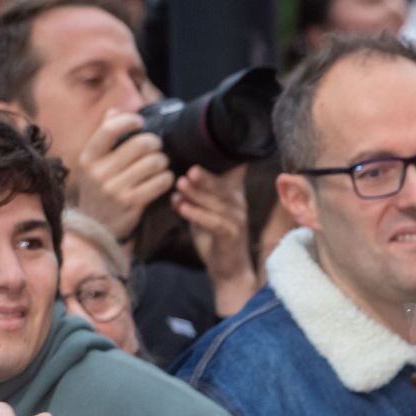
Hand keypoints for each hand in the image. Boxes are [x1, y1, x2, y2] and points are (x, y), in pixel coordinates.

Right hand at [74, 112, 174, 242]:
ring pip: (154, 163)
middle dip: (155, 144)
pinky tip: (164, 180)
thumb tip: (114, 111)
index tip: (140, 122)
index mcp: (88, 157)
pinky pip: (160, 182)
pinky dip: (167, 179)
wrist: (95, 227)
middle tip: (157, 148)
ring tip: (160, 166)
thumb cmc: (99, 189)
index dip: (130, 121)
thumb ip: (104, 137)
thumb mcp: (93, 164)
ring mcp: (115, 188)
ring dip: (163, 162)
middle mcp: (99, 171)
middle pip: (140, 144)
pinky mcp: (132, 203)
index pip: (110, 129)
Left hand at [173, 165, 255, 315]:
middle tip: (189, 169)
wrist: (227, 270)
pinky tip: (182, 207)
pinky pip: (214, 222)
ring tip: (180, 184)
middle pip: (223, 185)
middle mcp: (238, 204)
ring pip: (217, 202)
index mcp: (233, 194)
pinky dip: (197, 214)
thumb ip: (193, 197)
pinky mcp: (231, 235)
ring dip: (198, 193)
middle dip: (206, 176)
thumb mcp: (203, 212)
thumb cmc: (214, 239)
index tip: (203, 145)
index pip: (233, 170)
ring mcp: (237, 220)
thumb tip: (177, 180)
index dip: (223, 158)